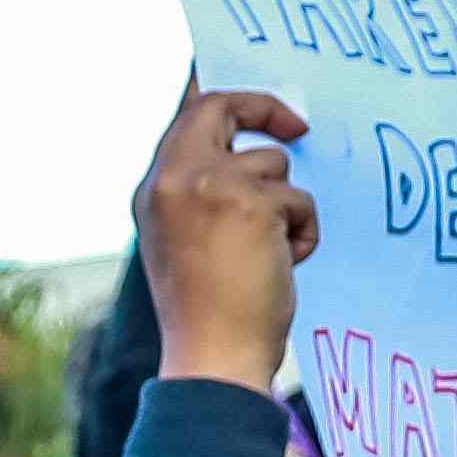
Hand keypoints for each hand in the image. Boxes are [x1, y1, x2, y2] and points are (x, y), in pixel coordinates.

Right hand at [140, 76, 317, 388]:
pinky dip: (303, 232)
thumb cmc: (207, 313)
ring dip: (286, 206)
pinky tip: (284, 266)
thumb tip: (251, 152)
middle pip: (222, 108)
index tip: (258, 103)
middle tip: (298, 127)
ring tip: (271, 254)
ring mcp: (212, 185)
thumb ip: (204, 192)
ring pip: (274, 165)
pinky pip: (299, 200)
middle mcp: (175, 178)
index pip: (185, 117)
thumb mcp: (188, 241)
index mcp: (153, 190)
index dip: (224, 98)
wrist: (213, 358)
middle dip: (264, 109)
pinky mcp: (253, 203)